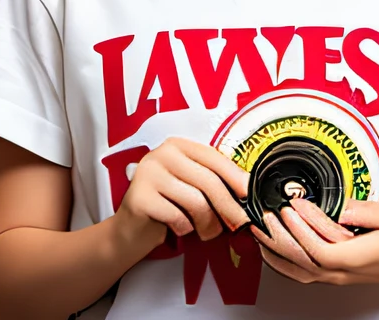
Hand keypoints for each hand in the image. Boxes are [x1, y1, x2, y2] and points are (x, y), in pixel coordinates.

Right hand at [111, 137, 250, 255]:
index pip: (213, 157)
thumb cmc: (169, 208)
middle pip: (207, 180)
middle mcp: (161, 155)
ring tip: (208, 232)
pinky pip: (176, 216)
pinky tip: (180, 229)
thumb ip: (213, 182)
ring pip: (195, 200)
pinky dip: (185, 228)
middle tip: (239, 223)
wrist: (130, 231)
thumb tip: (247, 191)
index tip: (248, 193)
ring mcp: (147, 175)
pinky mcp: (138, 198)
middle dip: (228, 206)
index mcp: (178, 146)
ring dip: (208, 223)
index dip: (234, 176)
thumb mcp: (192, 188)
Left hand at [253, 197, 378, 293]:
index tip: (292, 206)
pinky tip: (273, 251)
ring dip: (275, 250)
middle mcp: (342, 271)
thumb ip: (366, 211)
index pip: (319, 247)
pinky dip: (282, 262)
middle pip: (301, 259)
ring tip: (261, 230)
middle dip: (280, 236)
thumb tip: (340, 206)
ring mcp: (336, 276)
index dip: (302, 227)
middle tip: (266, 214)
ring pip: (296, 269)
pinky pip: (300, 272)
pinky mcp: (334, 274)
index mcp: (357, 257)